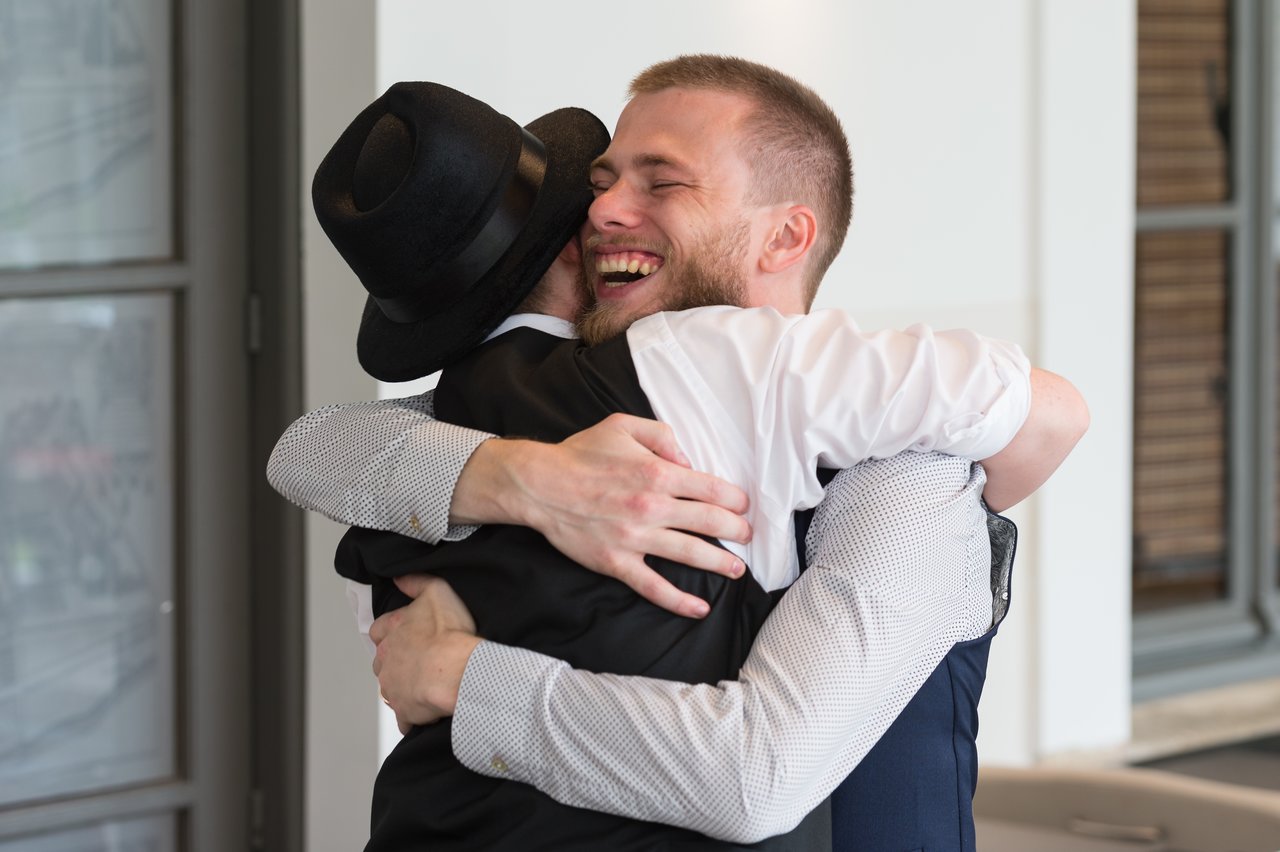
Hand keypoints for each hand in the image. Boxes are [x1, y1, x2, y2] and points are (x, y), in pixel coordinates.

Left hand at [370, 574, 481, 729]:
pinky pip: (404, 716)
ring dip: (403, 688)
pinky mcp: (403, 710)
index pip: (378, 631)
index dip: (391, 633)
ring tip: (426, 686)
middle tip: (418, 661)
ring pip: (390, 689)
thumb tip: (400, 578)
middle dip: (395, 663)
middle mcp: (386, 659)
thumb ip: (416, 582)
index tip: (404, 636)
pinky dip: (413, 715)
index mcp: (392, 630)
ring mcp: (392, 687)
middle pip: (381, 662)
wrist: (456, 670)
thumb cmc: (449, 633)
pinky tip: (428, 709)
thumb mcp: (437, 592)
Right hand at [450, 413, 751, 617]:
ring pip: (691, 553)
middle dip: (736, 530)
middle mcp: (652, 506)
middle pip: (710, 521)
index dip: (735, 498)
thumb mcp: (623, 425)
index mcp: (657, 472)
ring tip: (738, 569)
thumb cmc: (580, 453)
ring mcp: (635, 538)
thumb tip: (688, 460)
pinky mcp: (617, 562)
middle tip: (747, 535)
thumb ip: (663, 436)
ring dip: (721, 562)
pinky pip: (654, 586)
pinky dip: (679, 601)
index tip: (743, 505)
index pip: (712, 488)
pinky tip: (700, 608)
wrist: (538, 485)